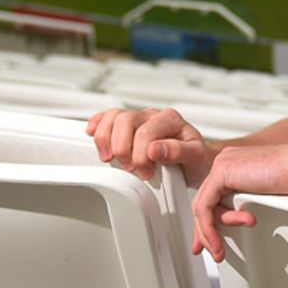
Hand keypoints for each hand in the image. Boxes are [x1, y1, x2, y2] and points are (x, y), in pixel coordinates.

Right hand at [86, 107, 212, 183]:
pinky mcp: (127, 125)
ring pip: (113, 116)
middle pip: (126, 120)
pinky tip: (92, 133)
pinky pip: (107, 116)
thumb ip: (178, 151)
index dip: (141, 155)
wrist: (195, 160)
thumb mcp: (195, 157)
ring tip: (110, 158)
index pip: (146, 131)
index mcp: (171, 119)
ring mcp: (139, 118)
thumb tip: (155, 149)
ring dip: (106, 139)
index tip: (145, 172)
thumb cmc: (195, 158)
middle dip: (122, 148)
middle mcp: (153, 115)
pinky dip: (97, 124)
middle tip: (130, 168)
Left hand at [190, 143, 287, 261]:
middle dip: (205, 231)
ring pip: (202, 206)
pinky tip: (219, 241)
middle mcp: (226, 161)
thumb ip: (245, 202)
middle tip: (212, 250)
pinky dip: (210, 228)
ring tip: (221, 249)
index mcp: (235, 164)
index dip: (209, 222)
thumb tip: (238, 218)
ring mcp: (223, 164)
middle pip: (204, 201)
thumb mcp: (263, 195)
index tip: (211, 241)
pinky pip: (205, 207)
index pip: (212, 196)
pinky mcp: (223, 171)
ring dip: (210, 233)